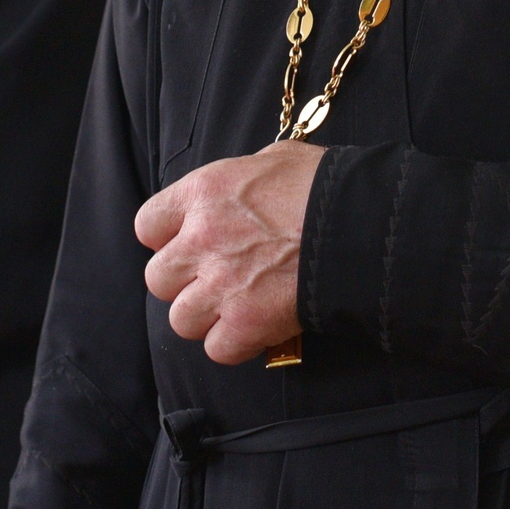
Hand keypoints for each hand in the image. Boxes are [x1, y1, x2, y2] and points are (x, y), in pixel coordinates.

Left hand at [136, 140, 322, 365]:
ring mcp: (221, 284)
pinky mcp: (246, 323)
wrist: (362, 225)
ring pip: (180, 320)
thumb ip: (243, 178)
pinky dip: (235, 345)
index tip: (185, 243)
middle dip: (182, 282)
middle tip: (213, 279)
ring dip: (206, 317)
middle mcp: (202, 239)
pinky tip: (257, 328)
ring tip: (236, 307)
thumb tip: (242, 190)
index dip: (165, 237)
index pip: (148, 224)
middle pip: (158, 278)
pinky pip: (217, 349)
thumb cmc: (325, 186)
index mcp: (204, 193)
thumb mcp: (275, 158)